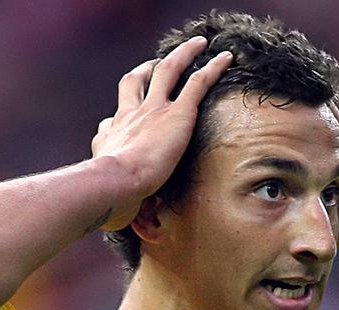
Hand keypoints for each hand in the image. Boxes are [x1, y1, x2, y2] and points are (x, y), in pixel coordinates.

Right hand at [91, 37, 232, 230]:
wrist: (113, 184)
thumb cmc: (111, 202)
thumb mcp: (120, 205)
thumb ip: (135, 214)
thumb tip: (152, 237)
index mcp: (113, 138)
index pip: (114, 120)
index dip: (121, 115)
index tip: (125, 114)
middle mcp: (129, 116)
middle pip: (135, 82)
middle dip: (145, 70)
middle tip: (155, 62)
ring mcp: (152, 110)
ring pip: (167, 71)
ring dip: (182, 55)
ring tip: (196, 43)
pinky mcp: (176, 113)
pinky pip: (197, 81)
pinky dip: (212, 66)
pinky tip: (226, 57)